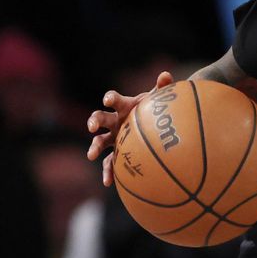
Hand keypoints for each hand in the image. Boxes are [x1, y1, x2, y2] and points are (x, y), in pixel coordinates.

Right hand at [86, 71, 173, 185]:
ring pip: (99, 141)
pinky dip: (108, 172)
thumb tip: (166, 74)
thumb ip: (163, 87)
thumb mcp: (160, 99)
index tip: (107, 100)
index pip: (114, 99)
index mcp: (125, 106)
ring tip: (90, 155)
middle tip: (92, 126)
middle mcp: (115, 121)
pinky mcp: (116, 153)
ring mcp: (113, 138)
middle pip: (100, 118)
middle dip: (94, 120)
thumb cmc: (156, 110)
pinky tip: (109, 183)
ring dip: (93, 147)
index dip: (110, 98)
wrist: (156, 125)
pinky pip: (109, 163)